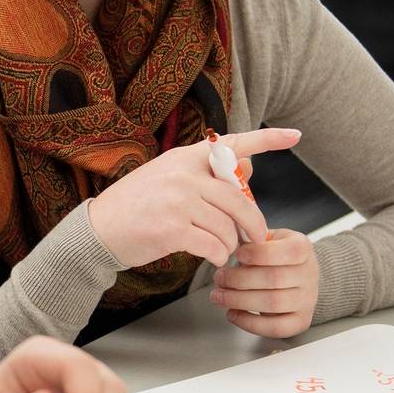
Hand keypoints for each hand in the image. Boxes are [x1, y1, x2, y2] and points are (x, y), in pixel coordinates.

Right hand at [86, 128, 299, 268]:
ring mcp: (177, 200)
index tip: (295, 134)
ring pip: (227, 227)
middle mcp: (183, 174)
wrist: (98, 230)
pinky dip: (217, 255)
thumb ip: (204, 175)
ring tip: (220, 251)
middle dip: (254, 224)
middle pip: (239, 199)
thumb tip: (248, 169)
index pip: (232, 144)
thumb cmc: (136, 207)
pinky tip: (211, 258)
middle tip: (255, 238)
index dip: (267, 139)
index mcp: (184, 158)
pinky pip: (213, 245)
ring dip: (230, 245)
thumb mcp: (168, 179)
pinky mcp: (172, 228)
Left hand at [210, 228, 320, 337]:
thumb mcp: (268, 238)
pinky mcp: (301, 321)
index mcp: (303, 248)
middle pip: (274, 279)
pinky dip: (250, 323)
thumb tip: (226, 241)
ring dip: (239, 301)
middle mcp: (309, 274)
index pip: (288, 251)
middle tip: (219, 278)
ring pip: (273, 304)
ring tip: (219, 296)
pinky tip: (232, 313)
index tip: (237, 254)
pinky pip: (277, 328)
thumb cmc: (276, 255)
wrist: (297, 275)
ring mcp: (308, 300)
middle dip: (239, 279)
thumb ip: (252, 238)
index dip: (258, 254)